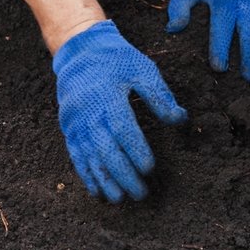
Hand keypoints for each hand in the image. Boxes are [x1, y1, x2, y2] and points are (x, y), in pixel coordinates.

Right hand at [53, 21, 186, 202]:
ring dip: (104, 180)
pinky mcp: (69, 128)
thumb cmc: (117, 60)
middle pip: (105, 148)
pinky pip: (76, 155)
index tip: (150, 168)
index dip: (135, 149)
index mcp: (107, 95)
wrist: (80, 50)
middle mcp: (87, 111)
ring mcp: (75, 122)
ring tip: (120, 199)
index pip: (122, 127)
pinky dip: (86, 175)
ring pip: (89, 157)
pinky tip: (98, 191)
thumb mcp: (143, 69)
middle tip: (140, 193)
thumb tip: (180, 119)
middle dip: (123, 174)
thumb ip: (160, 95)